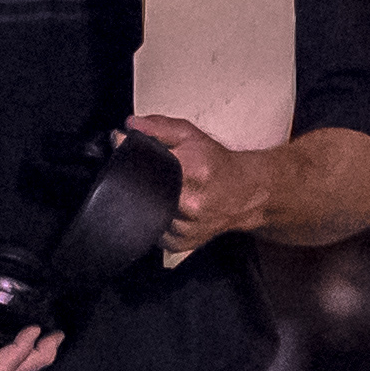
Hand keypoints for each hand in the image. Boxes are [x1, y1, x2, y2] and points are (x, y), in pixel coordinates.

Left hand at [129, 116, 268, 259]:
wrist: (245, 192)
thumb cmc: (218, 164)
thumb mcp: (190, 136)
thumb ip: (158, 128)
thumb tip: (130, 126)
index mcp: (193, 172)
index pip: (147, 169)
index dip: (132, 162)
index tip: (124, 152)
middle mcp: (191, 203)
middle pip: (143, 195)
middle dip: (141, 184)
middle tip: (156, 176)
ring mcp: (187, 227)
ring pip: (147, 216)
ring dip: (149, 204)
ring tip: (167, 192)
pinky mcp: (182, 243)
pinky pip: (155, 233)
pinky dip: (157, 221)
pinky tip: (170, 209)